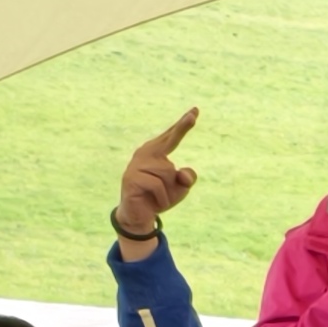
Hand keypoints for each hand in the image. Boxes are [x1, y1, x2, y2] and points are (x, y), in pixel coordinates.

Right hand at [111, 109, 197, 248]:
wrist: (139, 216)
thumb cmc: (160, 197)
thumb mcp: (181, 188)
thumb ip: (188, 178)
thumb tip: (182, 173)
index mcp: (157, 152)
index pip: (173, 137)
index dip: (183, 124)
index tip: (196, 111)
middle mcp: (145, 153)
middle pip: (169, 140)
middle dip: (182, 127)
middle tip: (195, 113)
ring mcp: (136, 165)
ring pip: (167, 173)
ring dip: (169, 190)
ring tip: (157, 196)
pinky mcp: (131, 178)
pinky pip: (158, 186)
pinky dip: (162, 198)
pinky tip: (152, 201)